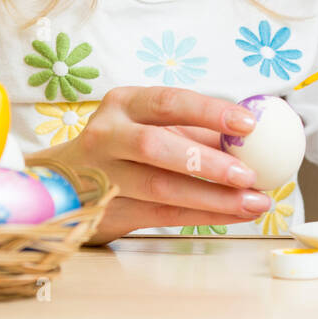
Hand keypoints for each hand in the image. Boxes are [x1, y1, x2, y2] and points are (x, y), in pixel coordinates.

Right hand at [36, 85, 272, 244]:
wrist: (63, 181)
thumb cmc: (122, 145)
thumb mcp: (150, 125)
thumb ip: (195, 130)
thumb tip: (252, 139)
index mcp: (123, 103)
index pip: (168, 102)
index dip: (209, 111)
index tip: (247, 123)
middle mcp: (107, 135)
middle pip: (157, 146)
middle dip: (208, 162)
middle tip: (249, 174)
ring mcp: (104, 175)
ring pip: (160, 187)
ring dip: (213, 198)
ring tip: (253, 201)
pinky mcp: (109, 210)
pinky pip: (162, 214)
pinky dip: (202, 216)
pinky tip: (233, 215)